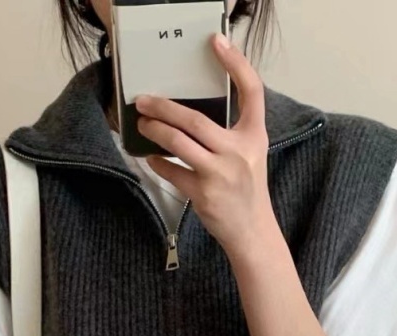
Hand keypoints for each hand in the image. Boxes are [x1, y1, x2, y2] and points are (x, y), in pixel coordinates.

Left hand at [135, 33, 276, 258]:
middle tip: (145, 101)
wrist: (253, 233)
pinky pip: (172, 171)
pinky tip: (151, 158)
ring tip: (142, 124)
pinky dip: (158, 164)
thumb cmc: (247, 191)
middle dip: (164, 108)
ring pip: (179, 143)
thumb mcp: (250, 155)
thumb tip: (190, 115)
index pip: (251, 92)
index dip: (236, 63)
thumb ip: (230, 133)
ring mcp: (220, 174)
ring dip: (155, 131)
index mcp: (253, 137)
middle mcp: (239, 152)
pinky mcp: (204, 194)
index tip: (217, 42)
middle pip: (195, 119)